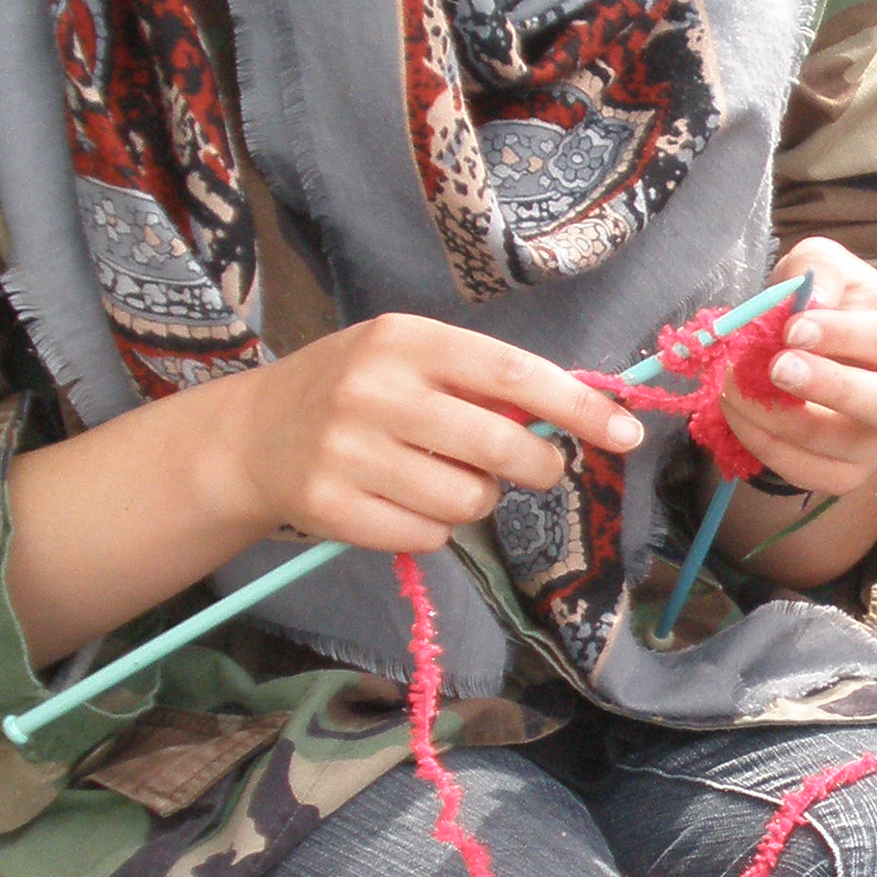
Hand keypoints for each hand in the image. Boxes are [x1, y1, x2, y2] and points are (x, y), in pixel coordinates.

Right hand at [204, 313, 643, 553]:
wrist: (250, 436)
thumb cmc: (356, 391)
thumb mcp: (408, 358)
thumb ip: (482, 381)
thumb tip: (580, 414)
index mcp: (405, 340)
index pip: (512, 373)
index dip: (577, 406)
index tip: (626, 434)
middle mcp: (374, 392)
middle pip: (498, 447)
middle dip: (537, 466)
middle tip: (536, 468)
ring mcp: (347, 453)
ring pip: (468, 501)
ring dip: (476, 499)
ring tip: (440, 476)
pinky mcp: (331, 509)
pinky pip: (427, 536)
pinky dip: (432, 527)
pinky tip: (401, 501)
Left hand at [720, 237, 876, 494]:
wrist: (832, 358)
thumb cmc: (836, 306)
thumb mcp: (829, 268)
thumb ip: (822, 270)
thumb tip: (814, 298)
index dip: (845, 335)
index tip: (793, 327)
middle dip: (831, 388)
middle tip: (777, 368)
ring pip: (842, 448)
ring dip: (780, 419)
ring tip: (734, 386)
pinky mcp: (852, 476)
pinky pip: (809, 473)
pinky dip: (765, 445)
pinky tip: (737, 414)